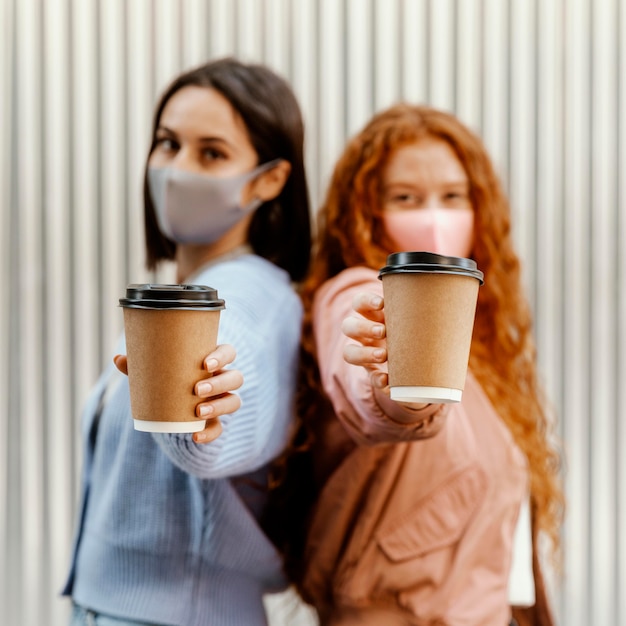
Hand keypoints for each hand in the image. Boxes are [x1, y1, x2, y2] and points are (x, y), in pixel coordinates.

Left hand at [113, 344, 242, 443]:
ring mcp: (222, 401)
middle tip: (197, 390)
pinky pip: (220, 429)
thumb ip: (140, 365)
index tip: (205, 364)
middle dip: (219, 383)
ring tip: (198, 411)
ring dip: (219, 406)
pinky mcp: (216, 422)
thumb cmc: (168, 379)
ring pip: (234, 401)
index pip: (229, 353)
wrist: (170, 407)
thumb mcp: (155, 371)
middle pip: (236, 378)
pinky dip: (210, 434)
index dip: (222, 356)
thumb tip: (118, 359)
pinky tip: (196, 436)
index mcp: (212, 362)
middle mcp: (223, 380)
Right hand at [341, 292, 427, 409]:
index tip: (382, 303)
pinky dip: (378, 380)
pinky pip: (370, 378)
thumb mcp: (421, 323)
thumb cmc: (422, 335)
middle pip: (348, 326)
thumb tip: (457, 306)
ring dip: (364, 353)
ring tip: (384, 355)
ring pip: (348, 352)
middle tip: (383, 331)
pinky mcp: (374, 375)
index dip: (365, 301)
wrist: (423, 367)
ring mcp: (366, 355)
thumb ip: (429, 316)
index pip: (359, 303)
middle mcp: (365, 334)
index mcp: (375, 316)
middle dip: (363, 327)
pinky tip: (388, 381)